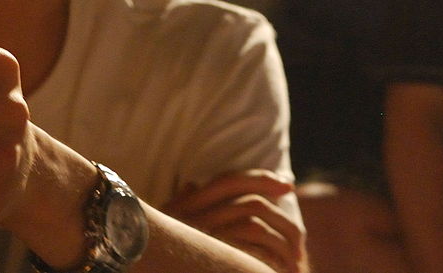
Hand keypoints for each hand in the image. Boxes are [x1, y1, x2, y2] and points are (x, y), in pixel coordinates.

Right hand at [163, 169, 304, 272]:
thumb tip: (192, 184)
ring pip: (254, 225)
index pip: (230, 181)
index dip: (261, 179)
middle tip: (295, 212)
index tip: (287, 184)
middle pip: (249, 202)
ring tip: (293, 252)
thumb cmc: (160, 250)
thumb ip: (183, 205)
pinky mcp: (211, 257)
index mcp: (187, 208)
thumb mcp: (169, 226)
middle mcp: (195, 221)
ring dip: (279, 238)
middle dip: (279, 210)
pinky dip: (267, 258)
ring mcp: (204, 240)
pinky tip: (278, 266)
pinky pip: (248, 254)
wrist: (147, 270)